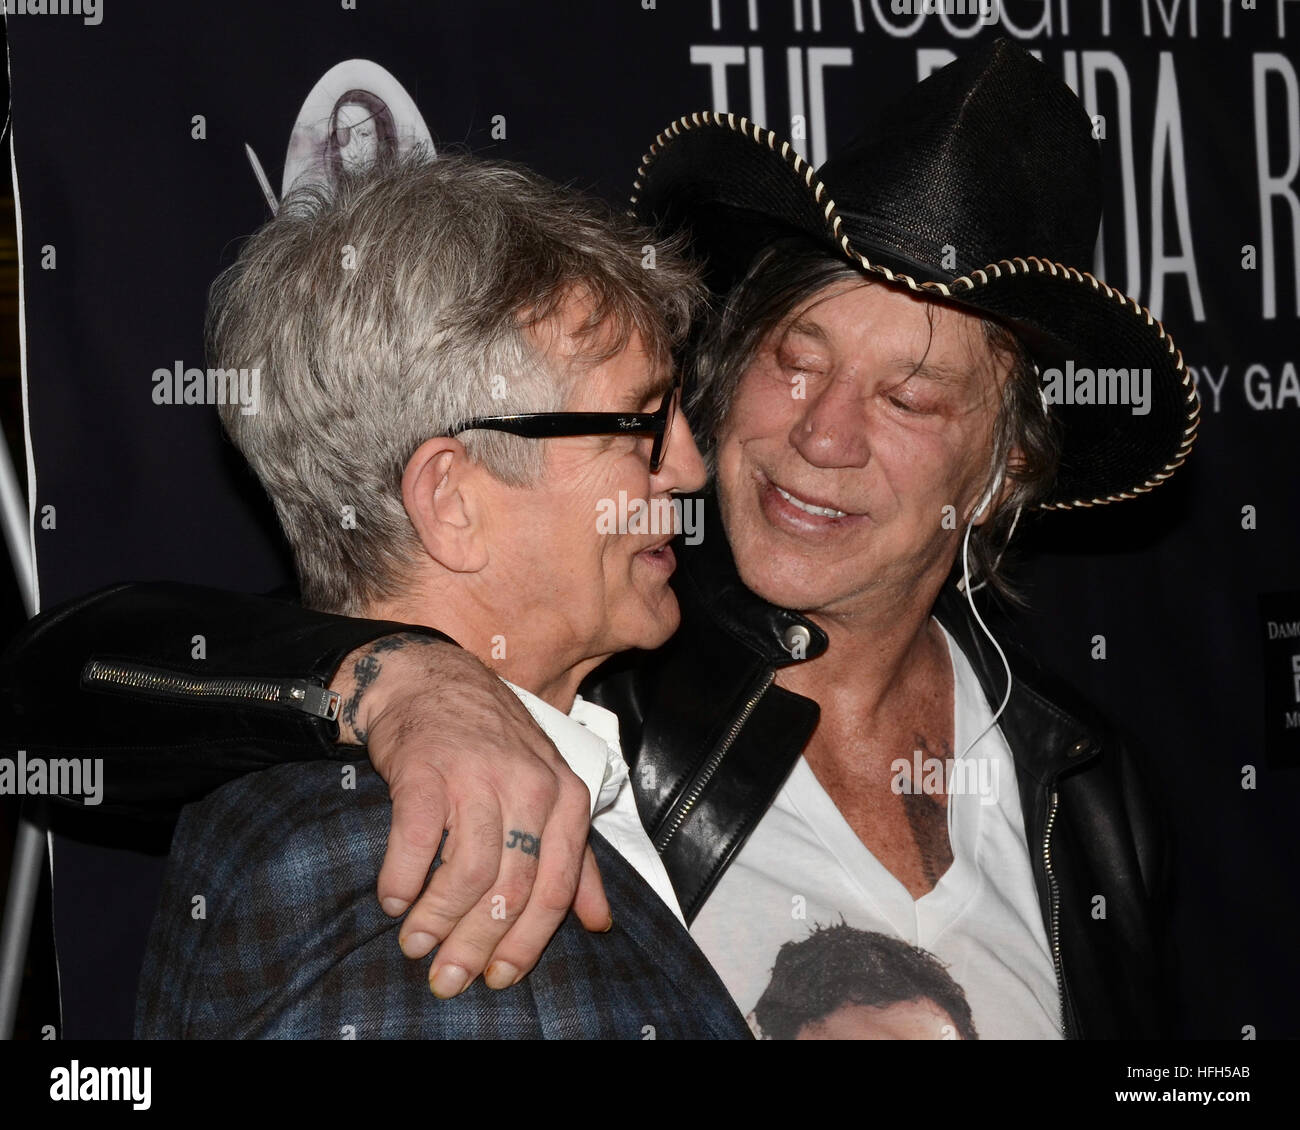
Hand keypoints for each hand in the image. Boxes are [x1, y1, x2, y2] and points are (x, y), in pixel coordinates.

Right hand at [331, 633, 610, 995]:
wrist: (431, 680)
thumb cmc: (491, 742)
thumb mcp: (547, 788)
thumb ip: (575, 857)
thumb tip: (599, 923)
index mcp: (565, 795)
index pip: (556, 886)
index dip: (528, 942)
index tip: (501, 978)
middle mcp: (529, 785)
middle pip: (511, 887)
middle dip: (477, 944)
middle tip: (449, 978)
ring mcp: (477, 775)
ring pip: (467, 872)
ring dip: (436, 920)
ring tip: (414, 944)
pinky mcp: (426, 769)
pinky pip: (416, 841)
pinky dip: (401, 880)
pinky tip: (393, 900)